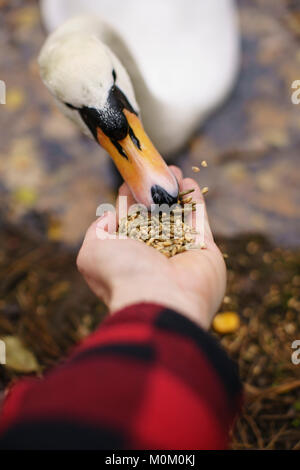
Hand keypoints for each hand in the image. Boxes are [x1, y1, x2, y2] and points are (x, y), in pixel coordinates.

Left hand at [77, 166, 225, 329]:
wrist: (159, 299)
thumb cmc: (122, 275)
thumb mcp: (92, 252)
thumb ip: (97, 231)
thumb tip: (110, 216)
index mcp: (130, 256)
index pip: (129, 222)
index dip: (129, 199)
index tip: (130, 178)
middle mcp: (155, 255)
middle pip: (155, 216)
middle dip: (154, 193)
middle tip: (155, 170)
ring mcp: (182, 253)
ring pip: (178, 215)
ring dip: (175, 192)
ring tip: (172, 169)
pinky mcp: (205, 251)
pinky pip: (200, 220)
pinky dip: (195, 201)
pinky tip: (189, 181)